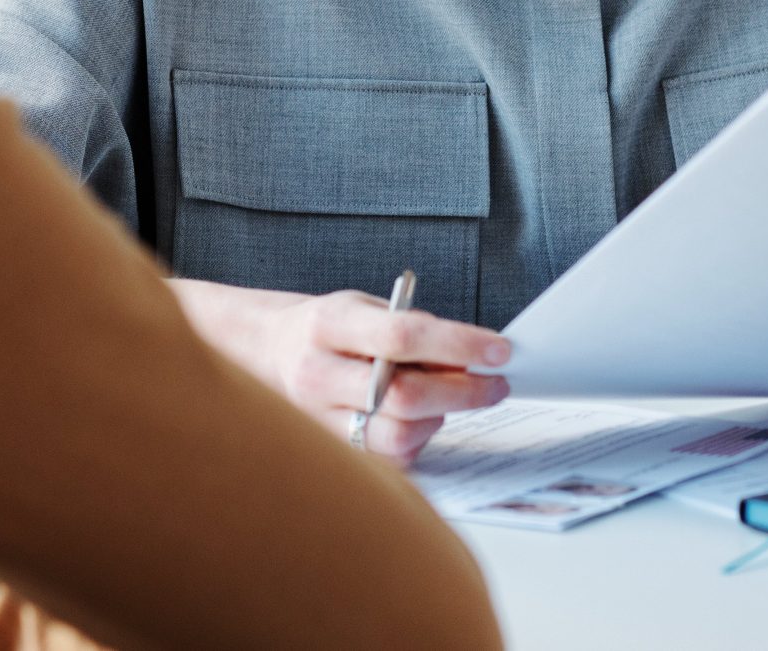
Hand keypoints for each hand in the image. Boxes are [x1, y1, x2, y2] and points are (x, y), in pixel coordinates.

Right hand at [179, 281, 511, 463]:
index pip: (402, 336)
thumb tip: (474, 357)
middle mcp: (317, 375)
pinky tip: (419, 420)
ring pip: (398, 437)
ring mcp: (317, 420)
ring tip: (447, 398)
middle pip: (403, 397)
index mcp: (328, 325)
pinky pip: (388, 460)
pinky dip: (418, 440)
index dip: (458, 344)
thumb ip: (414, 329)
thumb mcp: (367, 308)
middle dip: (462, 392)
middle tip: (495, 384)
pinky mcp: (328, 453)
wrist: (267, 356)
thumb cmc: (329, 329)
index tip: (500, 350)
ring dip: (440, 419)